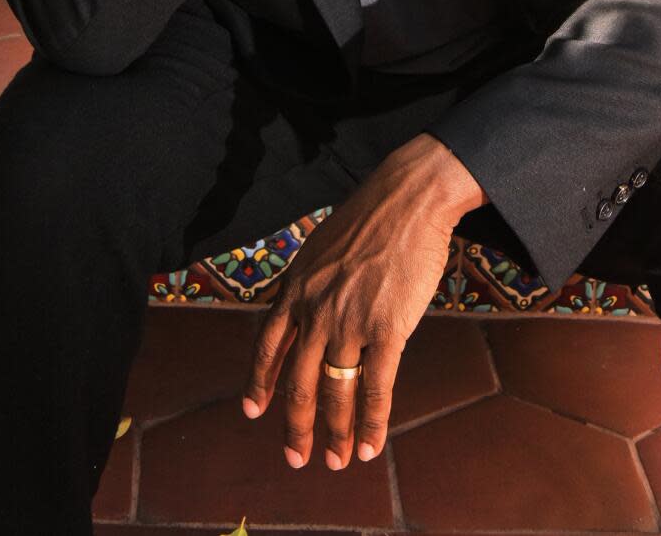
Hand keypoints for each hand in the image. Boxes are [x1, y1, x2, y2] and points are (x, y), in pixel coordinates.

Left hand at [240, 134, 467, 471]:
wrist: (408, 198)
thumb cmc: (372, 216)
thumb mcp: (321, 246)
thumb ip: (311, 282)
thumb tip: (306, 303)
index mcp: (296, 287)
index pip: (268, 345)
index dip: (260, 383)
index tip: (253, 412)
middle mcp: (315, 309)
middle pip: (297, 382)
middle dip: (295, 426)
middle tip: (296, 458)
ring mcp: (349, 321)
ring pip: (334, 392)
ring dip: (335, 434)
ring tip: (338, 462)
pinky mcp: (387, 329)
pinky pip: (375, 388)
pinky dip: (371, 424)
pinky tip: (370, 447)